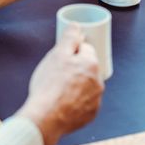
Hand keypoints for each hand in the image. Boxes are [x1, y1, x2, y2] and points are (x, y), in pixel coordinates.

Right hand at [17, 26, 103, 144]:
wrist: (46, 118)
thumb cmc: (50, 85)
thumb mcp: (57, 55)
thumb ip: (69, 38)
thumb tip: (76, 26)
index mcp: (91, 64)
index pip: (85, 49)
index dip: (72, 51)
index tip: (63, 57)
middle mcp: (98, 81)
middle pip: (86, 68)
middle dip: (75, 68)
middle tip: (57, 73)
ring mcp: (96, 100)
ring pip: (86, 86)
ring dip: (77, 85)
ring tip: (58, 90)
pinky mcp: (90, 115)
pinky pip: (85, 103)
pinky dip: (76, 101)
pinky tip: (63, 103)